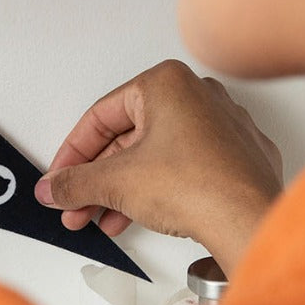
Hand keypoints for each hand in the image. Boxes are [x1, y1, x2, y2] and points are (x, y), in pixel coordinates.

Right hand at [34, 60, 282, 276]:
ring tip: (102, 217)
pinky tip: (140, 214)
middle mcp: (199, 95)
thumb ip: (74, 183)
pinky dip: (158, 189)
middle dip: (97, 178)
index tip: (60, 177)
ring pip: (155, 154)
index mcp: (166, 83)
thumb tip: (54, 188)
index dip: (72, 154)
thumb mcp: (115, 183)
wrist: (250, 222)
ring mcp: (224, 126)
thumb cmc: (199, 186)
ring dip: (122, 188)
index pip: (100, 117)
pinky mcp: (239, 157)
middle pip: (127, 137)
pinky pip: (185, 168)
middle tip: (76, 203)